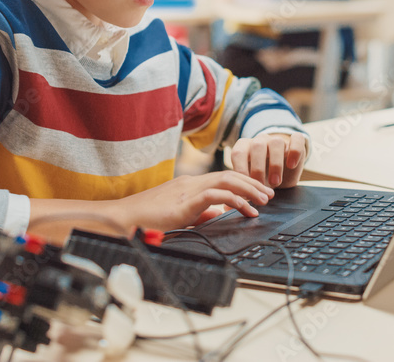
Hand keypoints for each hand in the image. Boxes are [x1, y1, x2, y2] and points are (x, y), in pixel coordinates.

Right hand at [115, 171, 273, 230]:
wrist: (124, 218)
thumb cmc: (146, 218)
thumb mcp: (179, 215)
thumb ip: (199, 214)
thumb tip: (217, 215)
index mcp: (190, 184)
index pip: (223, 177)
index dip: (244, 182)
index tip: (259, 192)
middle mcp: (191, 182)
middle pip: (229, 175)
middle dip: (252, 183)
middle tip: (269, 194)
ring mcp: (188, 189)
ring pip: (227, 181)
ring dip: (249, 190)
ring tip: (263, 201)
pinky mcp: (185, 201)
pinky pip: (216, 195)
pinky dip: (235, 200)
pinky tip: (245, 208)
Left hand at [231, 132, 306, 188]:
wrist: (283, 164)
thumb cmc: (262, 175)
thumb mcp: (251, 182)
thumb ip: (240, 192)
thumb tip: (227, 207)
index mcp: (244, 147)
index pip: (238, 153)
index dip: (240, 170)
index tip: (244, 188)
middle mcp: (260, 140)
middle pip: (257, 146)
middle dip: (258, 169)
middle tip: (261, 187)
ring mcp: (277, 139)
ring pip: (276, 143)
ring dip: (275, 164)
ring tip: (275, 183)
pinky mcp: (294, 141)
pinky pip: (296, 140)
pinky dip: (294, 152)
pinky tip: (291, 166)